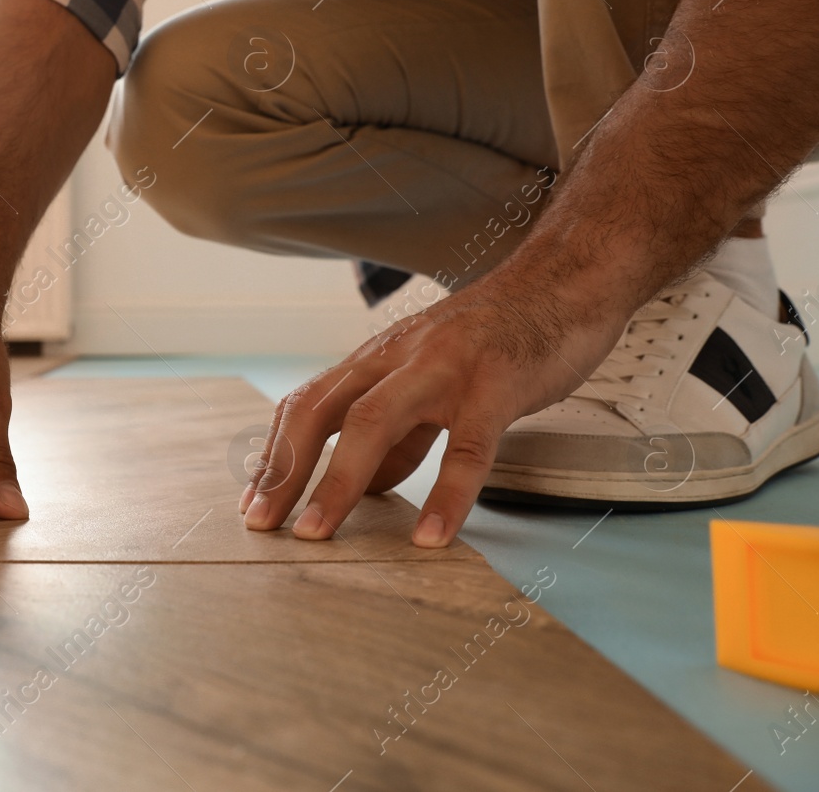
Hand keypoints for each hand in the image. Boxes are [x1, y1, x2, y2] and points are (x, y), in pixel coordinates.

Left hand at [238, 277, 627, 547]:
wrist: (564, 282)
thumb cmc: (496, 337)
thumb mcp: (431, 378)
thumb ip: (399, 432)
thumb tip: (365, 486)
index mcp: (377, 358)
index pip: (306, 405)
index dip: (276, 454)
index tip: (254, 504)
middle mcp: (396, 358)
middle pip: (320, 412)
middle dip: (284, 470)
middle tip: (262, 526)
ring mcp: (443, 368)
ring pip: (374, 424)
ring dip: (338, 483)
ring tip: (317, 535)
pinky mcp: (496, 384)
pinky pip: (466, 449)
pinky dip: (445, 496)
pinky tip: (431, 537)